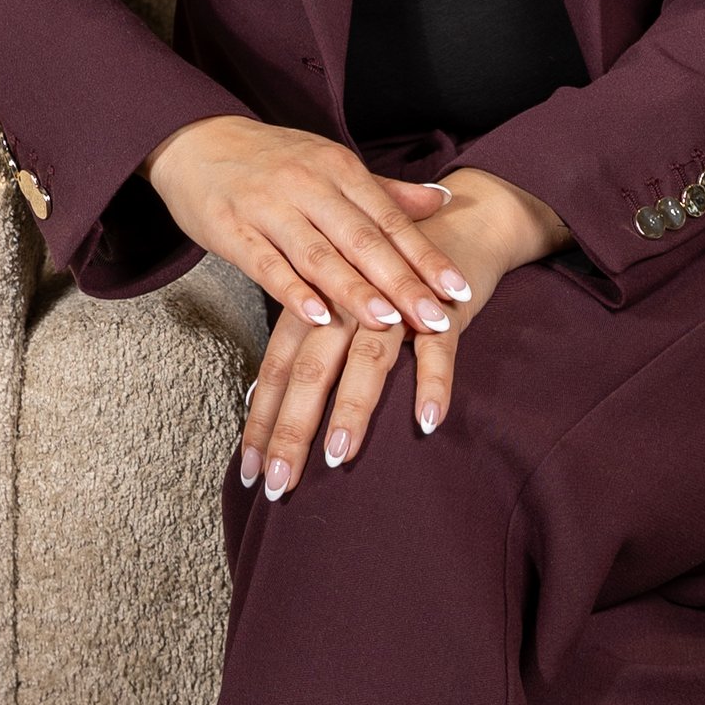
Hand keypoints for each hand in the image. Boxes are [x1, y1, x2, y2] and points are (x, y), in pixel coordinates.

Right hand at [145, 113, 466, 338]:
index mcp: (339, 169)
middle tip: (436, 319)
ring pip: (319, 255)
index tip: (458, 290)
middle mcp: (308, 185)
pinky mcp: (230, 230)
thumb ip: (385, 191)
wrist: (195, 140)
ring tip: (388, 322)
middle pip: (363, 240)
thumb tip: (443, 201)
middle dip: (402, 282)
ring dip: (355, 291)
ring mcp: (268, 207)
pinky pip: (265, 264)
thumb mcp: (330, 165)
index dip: (426, 257)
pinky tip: (316, 316)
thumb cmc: (272, 160)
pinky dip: (292, 291)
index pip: (391, 220)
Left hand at [238, 166, 567, 497]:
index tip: (246, 472)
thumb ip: (300, 350)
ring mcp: (395, 308)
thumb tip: (256, 402)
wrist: (458, 221)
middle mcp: (346, 307)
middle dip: (292, 430)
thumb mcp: (337, 308)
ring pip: (368, 360)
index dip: (261, 421)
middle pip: (311, 371)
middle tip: (277, 483)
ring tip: (337, 455)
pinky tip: (427, 421)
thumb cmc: (384, 275)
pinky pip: (438, 350)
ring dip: (352, 408)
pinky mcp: (442, 309)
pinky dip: (433, 383)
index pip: (278, 370)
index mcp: (314, 307)